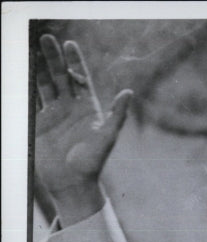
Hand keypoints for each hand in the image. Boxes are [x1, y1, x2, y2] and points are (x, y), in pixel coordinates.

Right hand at [34, 34, 132, 224]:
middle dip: (53, 57)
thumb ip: (117, 115)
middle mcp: (71, 108)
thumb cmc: (92, 163)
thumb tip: (129, 92)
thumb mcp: (107, 138)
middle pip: (60, 76)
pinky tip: (22, 71)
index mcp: (88, 108)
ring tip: (30, 48)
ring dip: (38, 67)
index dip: (75, 61)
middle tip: (45, 38)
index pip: (81, 79)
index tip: (70, 44)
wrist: (72, 183)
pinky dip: (27, 86)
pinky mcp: (38, 122)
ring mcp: (53, 114)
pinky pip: (31, 99)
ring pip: (44, 84)